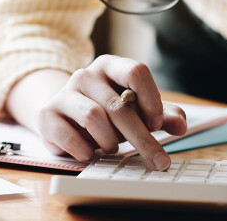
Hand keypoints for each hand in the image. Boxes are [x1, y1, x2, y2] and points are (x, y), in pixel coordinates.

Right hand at [36, 55, 186, 169]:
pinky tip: (89, 152)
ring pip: (94, 118)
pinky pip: (71, 138)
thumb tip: (180, 125)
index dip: (151, 99)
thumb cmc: (105, 113)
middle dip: (142, 137)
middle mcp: (84, 75)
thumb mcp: (136, 111)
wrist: (62, 117)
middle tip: (158, 160)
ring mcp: (63, 94)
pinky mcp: (47, 116)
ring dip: (110, 141)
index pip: (136, 71)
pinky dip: (86, 151)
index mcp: (109, 66)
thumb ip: (161, 115)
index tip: (157, 123)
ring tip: (112, 147)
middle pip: (119, 104)